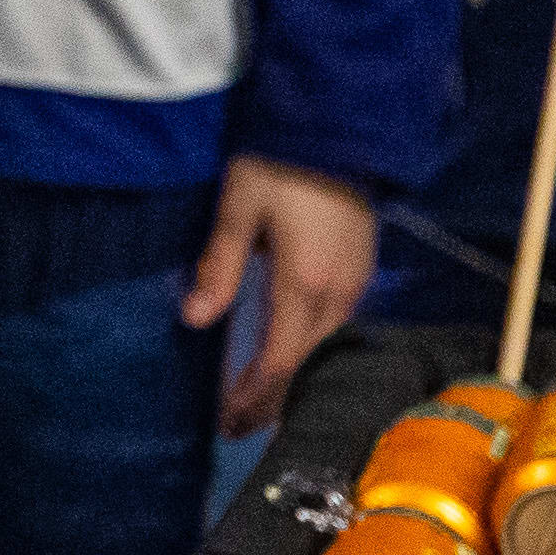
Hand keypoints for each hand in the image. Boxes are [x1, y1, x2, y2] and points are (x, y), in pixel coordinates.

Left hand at [186, 155, 378, 435]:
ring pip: (327, 352)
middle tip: (237, 428)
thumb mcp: (238, 207)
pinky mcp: (360, 272)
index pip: (281, 361)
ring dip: (293, 382)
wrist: (337, 126)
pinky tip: (290, 361)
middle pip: (308, 367)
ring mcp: (356, 284)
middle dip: (272, 402)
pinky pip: (337, 330)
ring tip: (258, 404)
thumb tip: (194, 321)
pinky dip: (311, 356)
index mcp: (305, 283)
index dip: (254, 396)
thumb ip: (218, 265)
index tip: (227, 423)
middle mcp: (339, 293)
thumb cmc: (279, 164)